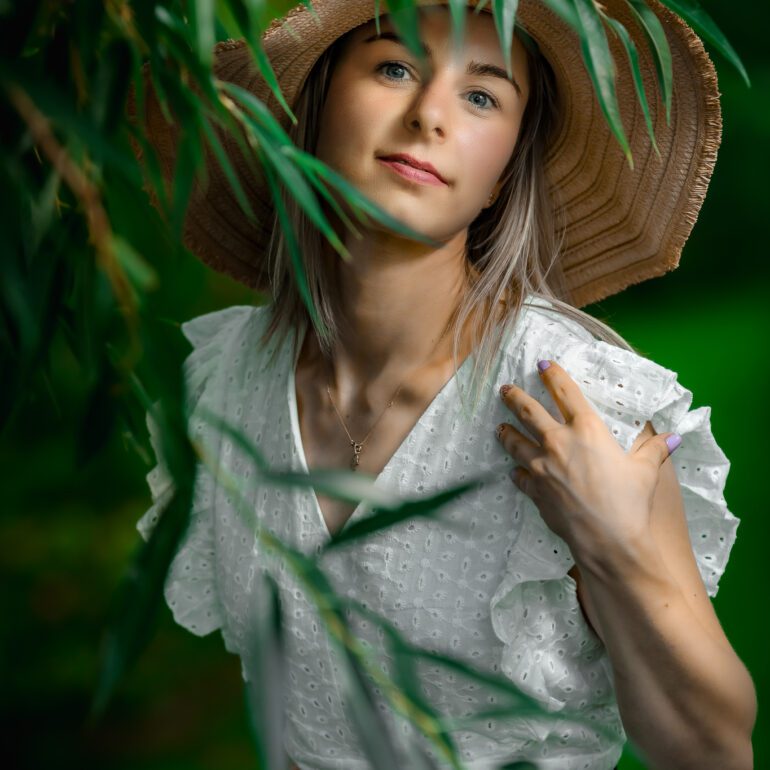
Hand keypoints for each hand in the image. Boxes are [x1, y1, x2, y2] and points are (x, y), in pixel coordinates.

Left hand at [495, 359, 681, 561]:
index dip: (553, 375)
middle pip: (529, 412)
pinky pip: (520, 476)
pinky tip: (515, 472)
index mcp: (587, 430)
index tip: (542, 364)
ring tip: (500, 427)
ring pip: (515, 442)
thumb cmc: (629, 502)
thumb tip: (673, 437)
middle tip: (505, 389)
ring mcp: (542, 466)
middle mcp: (559, 442)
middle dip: (515, 398)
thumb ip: (654, 449)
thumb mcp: (645, 470)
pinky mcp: (535, 490)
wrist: (608, 540)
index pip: (566, 393)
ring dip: (507, 433)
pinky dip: (517, 473)